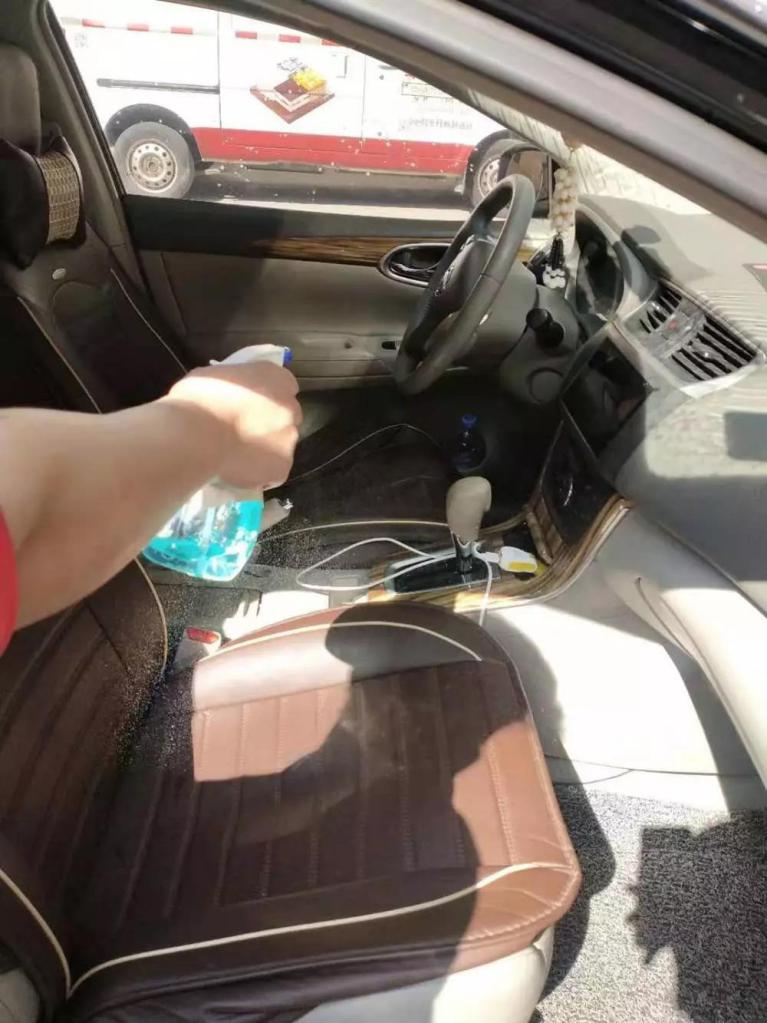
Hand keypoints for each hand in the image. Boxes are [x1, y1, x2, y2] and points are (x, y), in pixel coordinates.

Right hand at [162, 362, 301, 489]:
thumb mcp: (216, 375)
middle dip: (268, 424)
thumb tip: (230, 395)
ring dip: (263, 449)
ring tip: (234, 454)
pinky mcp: (280, 468)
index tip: (250, 405)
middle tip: (241, 431)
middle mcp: (290, 408)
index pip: (283, 386)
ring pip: (280, 446)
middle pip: (285, 417)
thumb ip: (236, 385)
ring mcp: (288, 440)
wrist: (197, 434)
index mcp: (276, 378)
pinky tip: (237, 470)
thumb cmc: (199, 399)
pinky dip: (258, 474)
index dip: (265, 398)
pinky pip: (272, 473)